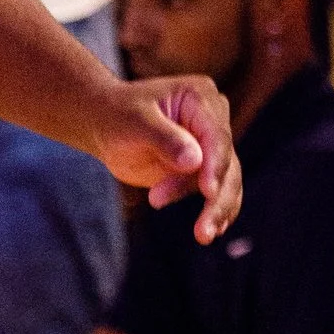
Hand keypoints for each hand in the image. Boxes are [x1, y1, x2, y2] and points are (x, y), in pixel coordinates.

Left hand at [96, 74, 240, 240]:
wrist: (106, 124)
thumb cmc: (117, 116)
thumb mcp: (135, 122)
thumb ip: (164, 139)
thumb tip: (194, 161)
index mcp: (201, 98)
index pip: (216, 136)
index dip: (215, 165)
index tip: (208, 192)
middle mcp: (213, 120)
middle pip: (227, 163)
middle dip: (217, 198)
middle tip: (204, 230)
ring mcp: (211, 145)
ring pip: (226, 182)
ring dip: (215, 210)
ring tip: (202, 235)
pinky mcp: (203, 168)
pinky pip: (215, 192)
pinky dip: (214, 212)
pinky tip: (209, 232)